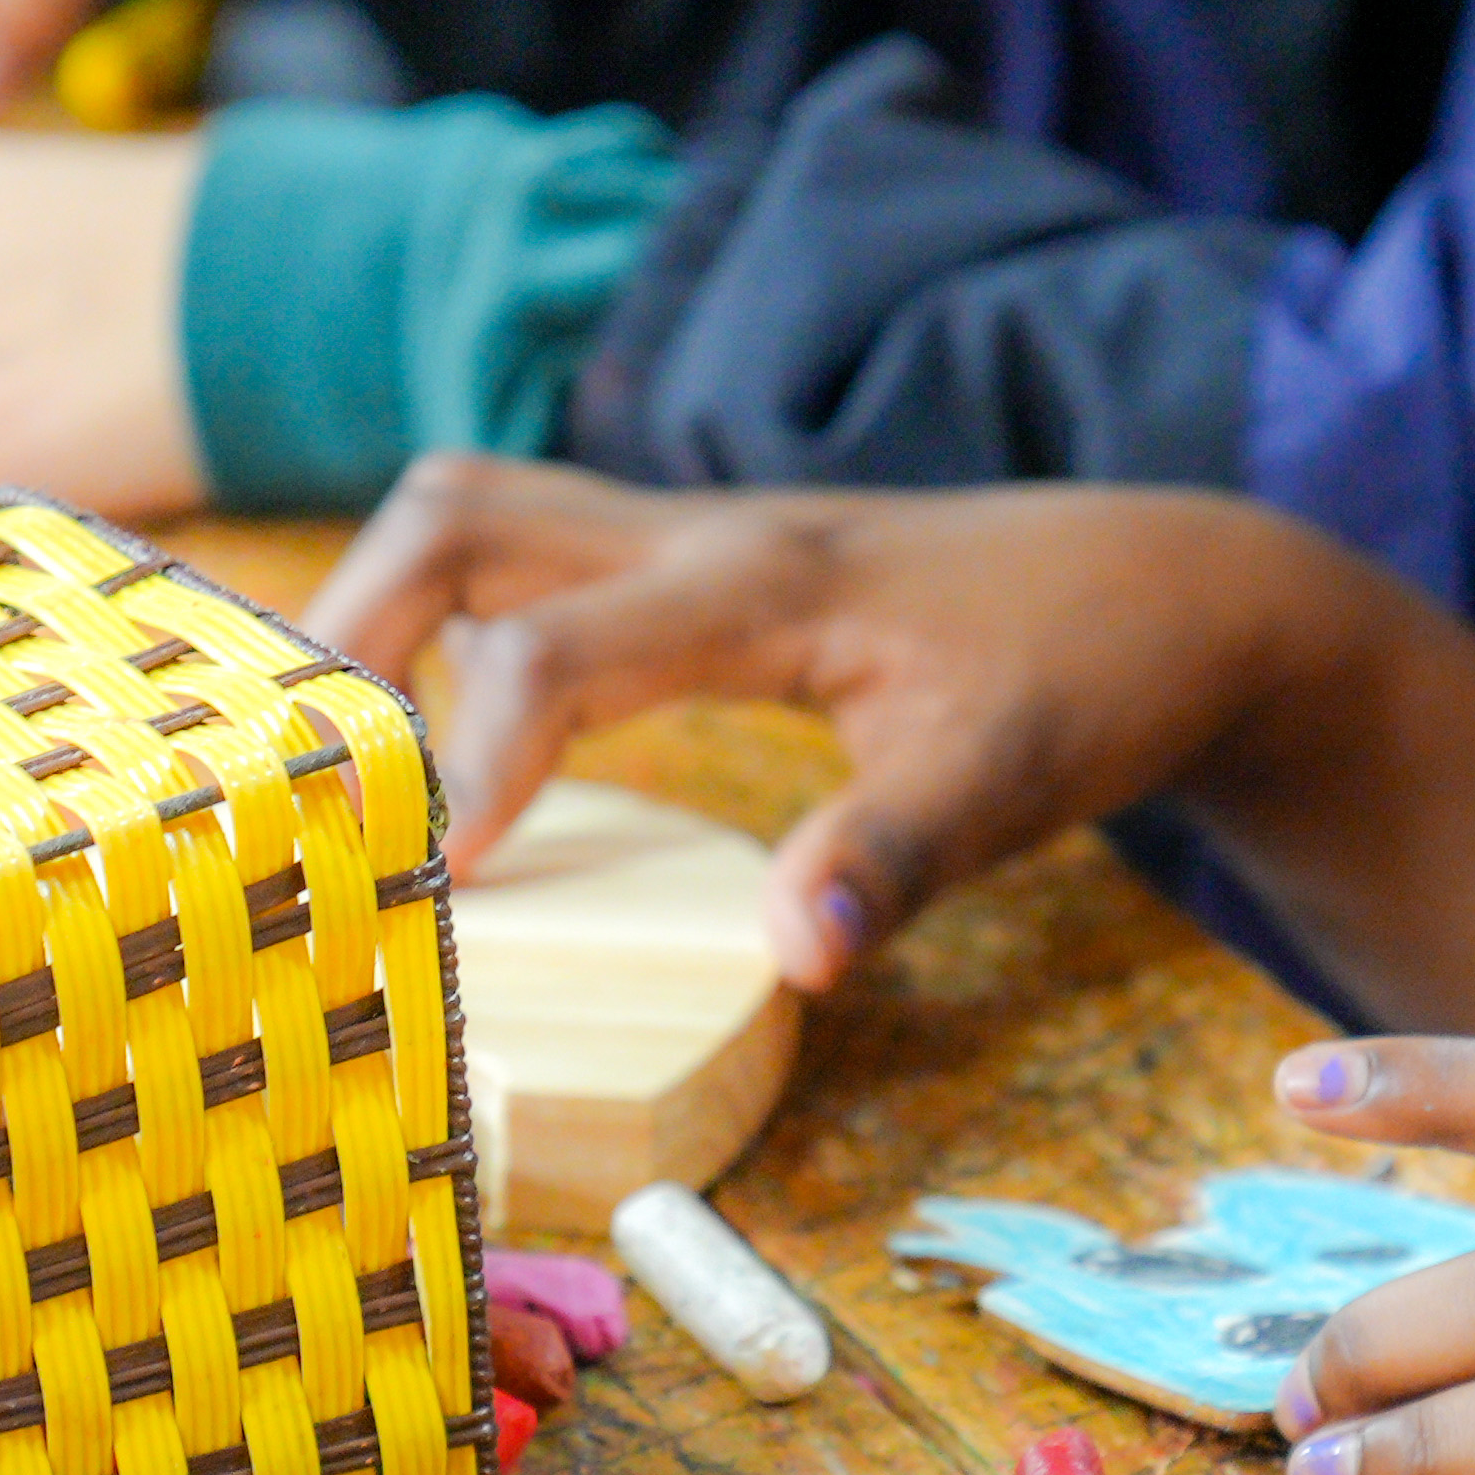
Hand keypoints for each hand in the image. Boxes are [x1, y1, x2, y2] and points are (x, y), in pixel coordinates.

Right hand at [304, 460, 1378, 988]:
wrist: (1169, 585)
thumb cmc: (1088, 675)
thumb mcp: (1012, 782)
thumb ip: (892, 859)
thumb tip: (791, 958)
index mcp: (755, 585)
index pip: (549, 650)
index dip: (470, 764)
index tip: (429, 888)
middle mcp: (696, 536)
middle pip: (454, 516)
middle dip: (349, 635)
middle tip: (306, 787)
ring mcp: (690, 539)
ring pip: (478, 518)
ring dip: (384, 615)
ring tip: (339, 766)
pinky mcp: (698, 568)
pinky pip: (529, 560)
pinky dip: (449, 627)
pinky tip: (431, 737)